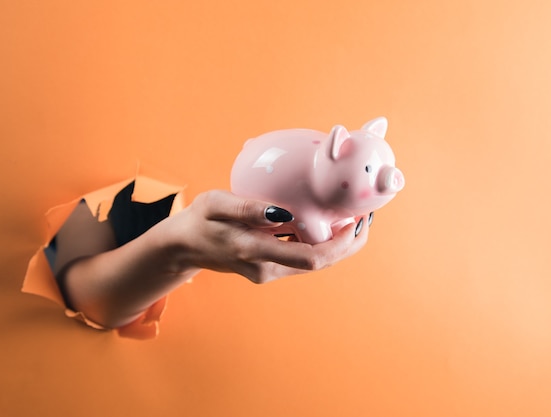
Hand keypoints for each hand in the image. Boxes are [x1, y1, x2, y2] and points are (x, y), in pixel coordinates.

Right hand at [157, 190, 368, 283]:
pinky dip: (321, 242)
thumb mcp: (216, 204)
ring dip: (338, 243)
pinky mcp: (271, 267)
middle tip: (366, 215)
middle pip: (321, 263)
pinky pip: (303, 257)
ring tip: (354, 215)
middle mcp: (267, 269)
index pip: (311, 257)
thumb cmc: (200, 220)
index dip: (341, 243)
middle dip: (348, 243)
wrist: (185, 246)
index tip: (357, 220)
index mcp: (255, 252)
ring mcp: (270, 271)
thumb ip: (247, 208)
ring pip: (315, 262)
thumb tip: (284, 213)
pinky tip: (330, 222)